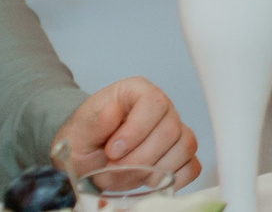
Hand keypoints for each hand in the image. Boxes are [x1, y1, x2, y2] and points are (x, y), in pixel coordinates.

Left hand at [53, 77, 198, 188]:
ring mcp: (175, 131)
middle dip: (140, 158)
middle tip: (114, 168)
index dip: (136, 131)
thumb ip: (95, 121)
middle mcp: (162, 108)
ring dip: (155, 170)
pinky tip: (149, 180)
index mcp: (138, 92)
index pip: (154, 103)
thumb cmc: (85, 139)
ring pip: (185, 147)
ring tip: (129, 175)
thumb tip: (112, 111)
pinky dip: (173, 179)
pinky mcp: (179, 154)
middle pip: (171, 130)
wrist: (87, 158)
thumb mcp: (79, 131)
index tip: (113, 151)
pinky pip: (192, 166)